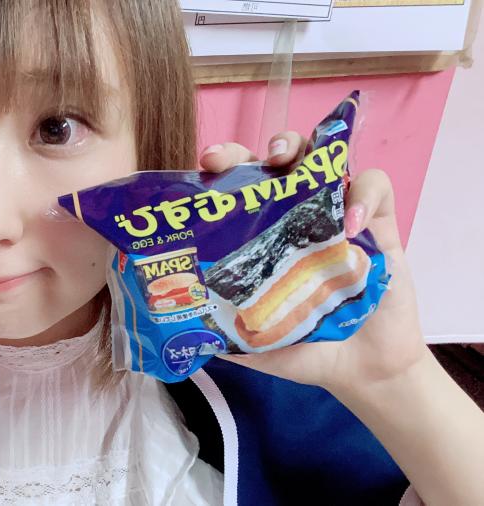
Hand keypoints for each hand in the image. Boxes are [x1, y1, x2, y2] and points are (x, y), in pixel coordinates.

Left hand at [200, 133, 429, 394]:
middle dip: (259, 149)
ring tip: (287, 164)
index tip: (206, 165)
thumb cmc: (302, 346)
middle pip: (280, 160)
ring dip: (305, 150)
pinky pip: (376, 187)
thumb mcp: (251, 340)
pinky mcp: (380, 222)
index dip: (223, 169)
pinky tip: (351, 224)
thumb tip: (179, 329)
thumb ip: (220, 330)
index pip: (239, 186)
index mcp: (260, 233)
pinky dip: (363, 195)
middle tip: (239, 160)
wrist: (360, 369)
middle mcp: (297, 213)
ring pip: (324, 156)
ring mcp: (338, 212)